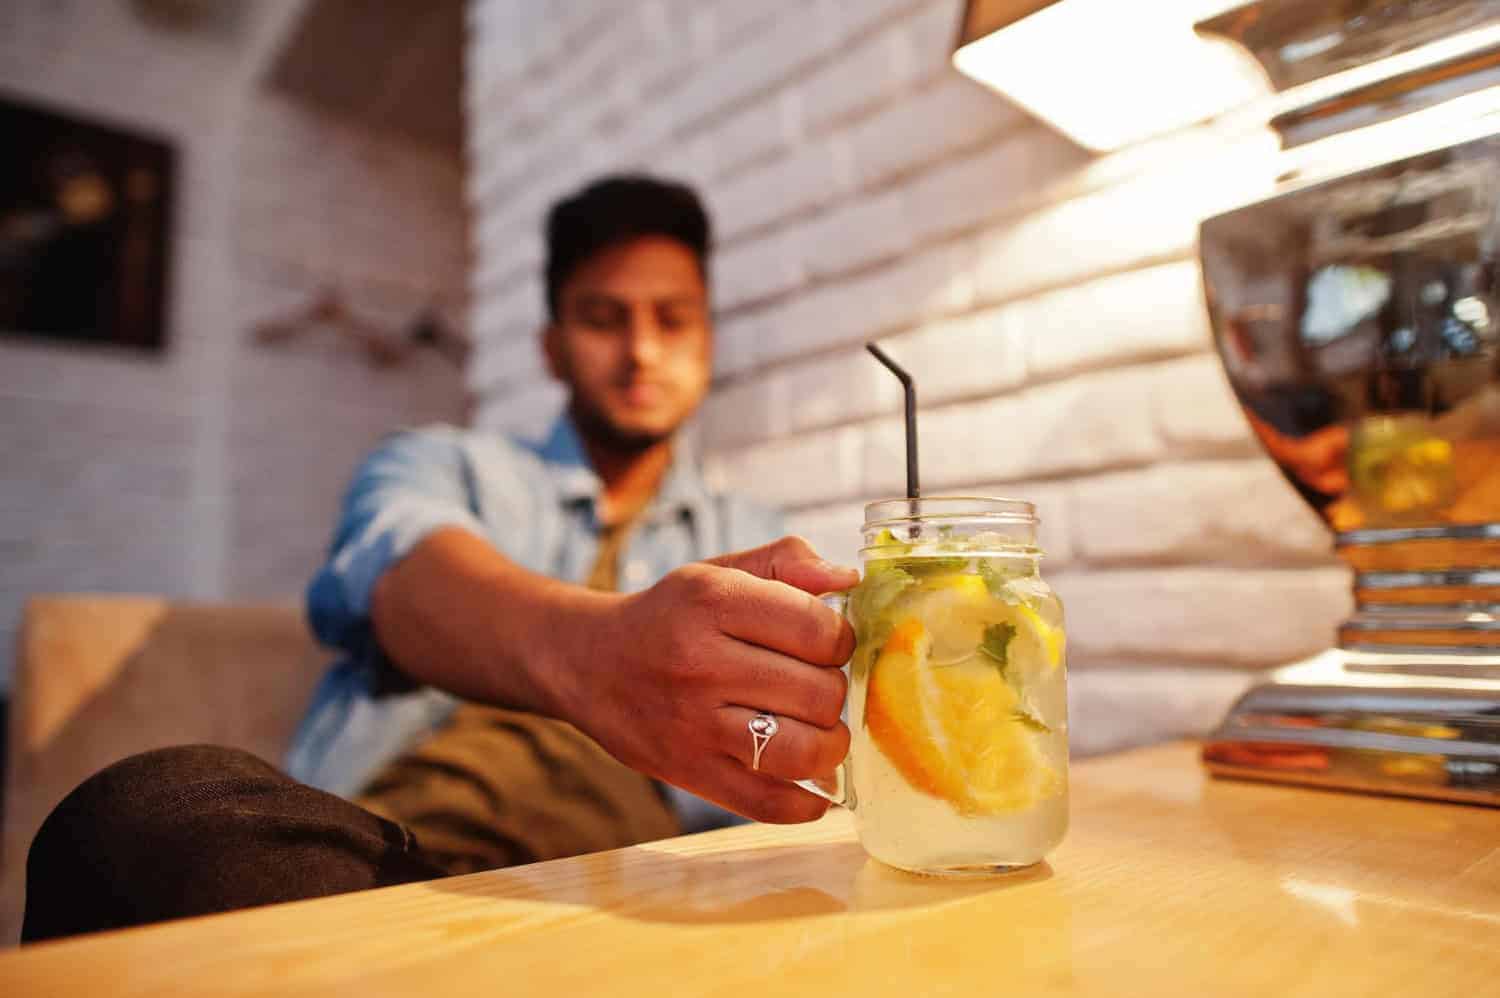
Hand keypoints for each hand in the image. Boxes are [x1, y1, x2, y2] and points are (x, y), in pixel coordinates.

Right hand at [558, 536, 857, 823]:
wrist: (591, 664)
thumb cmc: (672, 616)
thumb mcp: (719, 572)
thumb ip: (787, 562)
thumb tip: (847, 580)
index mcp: (713, 601)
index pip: (818, 629)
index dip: (840, 639)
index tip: (826, 644)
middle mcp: (702, 663)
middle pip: (818, 693)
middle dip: (834, 692)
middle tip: (817, 688)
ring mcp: (694, 725)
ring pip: (804, 752)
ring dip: (831, 747)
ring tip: (820, 733)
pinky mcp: (690, 773)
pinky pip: (770, 804)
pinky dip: (807, 804)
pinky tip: (813, 787)